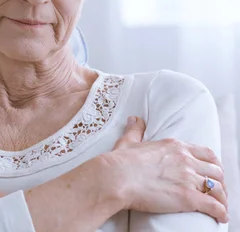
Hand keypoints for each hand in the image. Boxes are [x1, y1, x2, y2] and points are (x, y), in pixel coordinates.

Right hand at [102, 116, 227, 222]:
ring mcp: (188, 178)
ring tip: (220, 206)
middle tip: (217, 190)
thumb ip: (135, 130)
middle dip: (219, 181)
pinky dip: (220, 212)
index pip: (206, 153)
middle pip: (215, 171)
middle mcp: (185, 160)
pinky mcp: (188, 197)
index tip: (213, 171)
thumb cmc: (119, 162)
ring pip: (217, 188)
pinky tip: (220, 217)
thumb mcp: (128, 141)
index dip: (213, 164)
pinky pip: (213, 205)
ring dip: (221, 198)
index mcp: (174, 146)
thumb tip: (135, 120)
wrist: (115, 178)